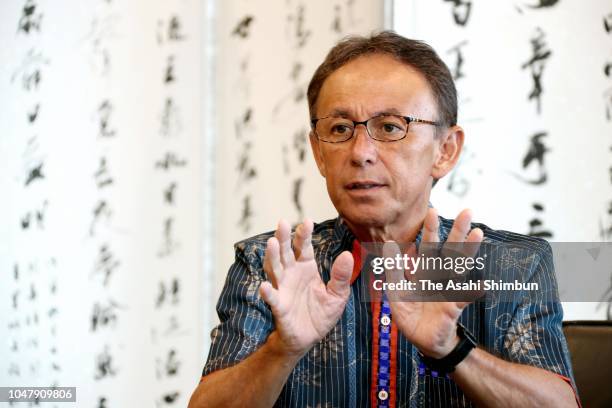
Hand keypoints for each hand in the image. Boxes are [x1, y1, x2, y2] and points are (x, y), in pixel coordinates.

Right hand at [259, 219, 353, 357]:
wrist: (309, 338)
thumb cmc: (321, 313)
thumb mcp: (338, 295)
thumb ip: (341, 276)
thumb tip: (348, 255)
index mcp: (306, 267)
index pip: (304, 247)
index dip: (304, 234)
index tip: (307, 221)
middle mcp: (291, 274)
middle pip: (285, 252)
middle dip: (283, 237)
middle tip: (282, 222)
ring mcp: (283, 288)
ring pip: (275, 269)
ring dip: (272, 256)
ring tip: (271, 242)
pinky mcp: (279, 306)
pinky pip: (272, 298)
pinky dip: (268, 292)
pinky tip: (264, 286)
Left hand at [386, 208, 482, 357]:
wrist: (423, 340)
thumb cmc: (411, 314)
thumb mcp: (396, 292)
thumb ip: (394, 271)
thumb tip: (390, 246)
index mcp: (424, 271)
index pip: (428, 246)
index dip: (430, 230)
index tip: (433, 210)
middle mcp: (439, 277)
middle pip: (449, 250)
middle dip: (457, 231)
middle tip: (467, 211)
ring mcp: (448, 290)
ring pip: (459, 267)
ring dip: (468, 250)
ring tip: (477, 233)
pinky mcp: (452, 307)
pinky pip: (462, 299)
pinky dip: (471, 293)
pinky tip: (481, 285)